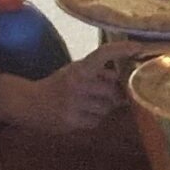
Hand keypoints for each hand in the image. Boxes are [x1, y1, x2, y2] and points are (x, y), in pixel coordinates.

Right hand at [1, 44, 130, 133]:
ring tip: (85, 105)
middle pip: (112, 91)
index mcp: (79, 68)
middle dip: (110, 95)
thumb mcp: (75, 72)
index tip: (139, 47)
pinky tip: (79, 114)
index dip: (122, 49)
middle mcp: (78, 83)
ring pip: (106, 108)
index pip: (104, 53)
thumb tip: (121, 78)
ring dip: (101, 108)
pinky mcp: (72, 120)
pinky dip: (92, 119)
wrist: (29, 103)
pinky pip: (96, 121)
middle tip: (97, 96)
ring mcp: (75, 103)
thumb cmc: (57, 86)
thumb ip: (97, 73)